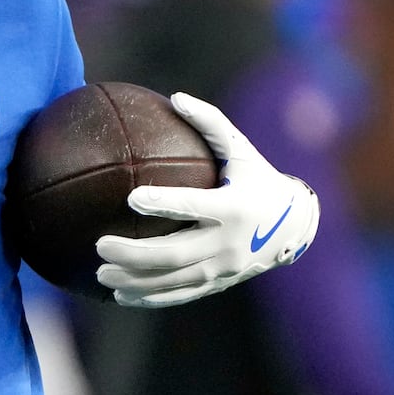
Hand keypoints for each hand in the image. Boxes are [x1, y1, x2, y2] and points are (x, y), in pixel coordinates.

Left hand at [94, 91, 318, 306]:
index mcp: (233, 207)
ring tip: (100, 274)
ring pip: (173, 280)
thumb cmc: (258, 178)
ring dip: (134, 281)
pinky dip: (150, 298)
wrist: (294, 225)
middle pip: (175, 253)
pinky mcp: (218, 283)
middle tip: (99, 244)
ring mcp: (223, 268)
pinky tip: (121, 296)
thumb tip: (175, 97)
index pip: (193, 206)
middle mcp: (228, 242)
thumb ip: (211, 123)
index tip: (130, 198)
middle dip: (134, 253)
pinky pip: (180, 295)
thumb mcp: (241, 149)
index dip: (163, 203)